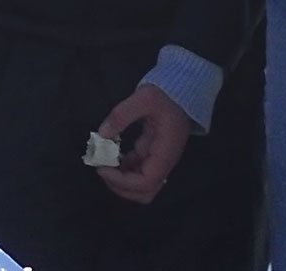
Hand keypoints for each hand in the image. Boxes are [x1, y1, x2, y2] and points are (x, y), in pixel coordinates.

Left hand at [92, 84, 190, 204]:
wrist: (183, 92)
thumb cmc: (166, 95)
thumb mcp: (144, 98)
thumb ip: (122, 115)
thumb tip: (101, 135)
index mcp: (165, 152)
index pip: (146, 182)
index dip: (123, 182)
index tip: (103, 168)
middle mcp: (164, 163)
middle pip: (145, 192)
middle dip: (120, 187)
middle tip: (103, 169)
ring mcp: (160, 161)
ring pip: (142, 187)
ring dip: (122, 181)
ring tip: (106, 163)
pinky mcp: (154, 156)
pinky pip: (139, 173)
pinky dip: (124, 171)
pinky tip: (113, 156)